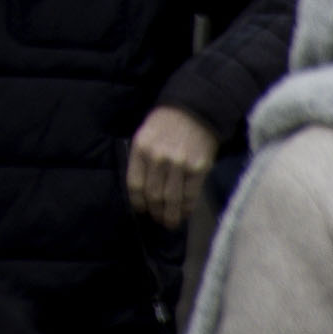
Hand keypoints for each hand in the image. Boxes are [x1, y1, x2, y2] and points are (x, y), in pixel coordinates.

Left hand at [126, 106, 216, 227]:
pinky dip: (186, 209)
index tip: (142, 210)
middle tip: (157, 219)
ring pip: (171, 200)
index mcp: (141, 148)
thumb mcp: (145, 136)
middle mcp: (158, 158)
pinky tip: (183, 213)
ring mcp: (179, 164)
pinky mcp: (198, 169)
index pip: (135, 185)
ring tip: (169, 222)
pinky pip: (190, 196)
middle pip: (153, 195)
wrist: (193, 111)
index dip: (138, 202)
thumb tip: (143, 192)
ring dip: (170, 216)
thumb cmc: (165, 124)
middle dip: (155, 212)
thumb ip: (142, 160)